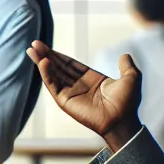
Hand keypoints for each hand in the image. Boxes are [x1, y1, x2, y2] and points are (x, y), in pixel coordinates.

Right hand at [26, 40, 143, 152]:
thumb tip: (125, 55)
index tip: (46, 46)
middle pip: (58, 67)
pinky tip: (43, 62)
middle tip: (34, 44)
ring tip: (32, 49)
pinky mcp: (65, 101)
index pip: (70, 64)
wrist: (121, 120)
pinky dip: (47, 73)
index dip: (59, 55)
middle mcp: (78, 85)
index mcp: (91, 79)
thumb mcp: (131, 78)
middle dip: (46, 55)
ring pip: (52, 74)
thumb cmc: (127, 103)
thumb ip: (127, 66)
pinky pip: (54, 85)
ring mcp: (70, 93)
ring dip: (42, 61)